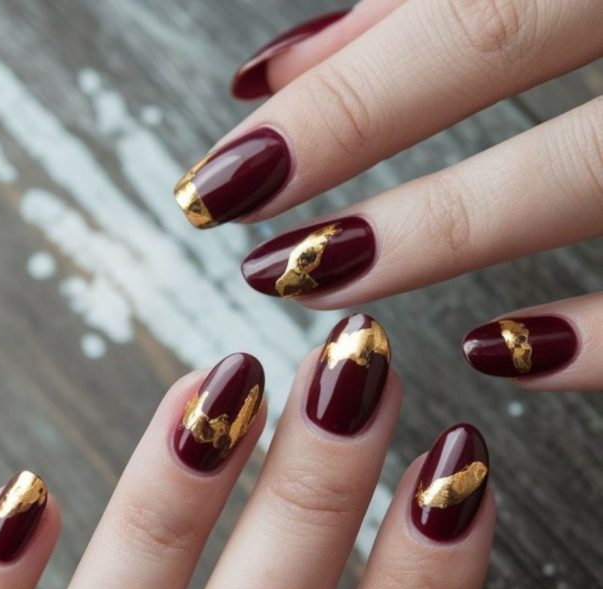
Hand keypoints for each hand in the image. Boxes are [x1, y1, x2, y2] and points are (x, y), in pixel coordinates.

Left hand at [173, 1, 602, 387]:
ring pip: (596, 167)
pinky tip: (500, 353)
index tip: (226, 174)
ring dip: (445, 227)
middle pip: (510, 28)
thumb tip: (284, 69)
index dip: (342, 94)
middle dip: (360, 131)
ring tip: (330, 284)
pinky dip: (598, 336)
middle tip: (253, 231)